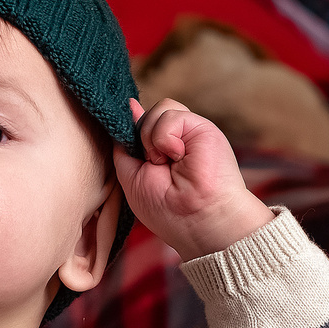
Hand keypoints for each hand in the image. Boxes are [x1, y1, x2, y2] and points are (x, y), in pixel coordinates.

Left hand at [113, 98, 274, 260]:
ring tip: (166, 163)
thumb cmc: (165, 209)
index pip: (141, 124)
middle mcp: (178, 139)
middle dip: (141, 140)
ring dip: (151, 140)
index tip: (126, 137)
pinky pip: (169, 114)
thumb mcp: (131, 175)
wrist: (197, 221)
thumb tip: (131, 106)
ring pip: (159, 109)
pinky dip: (164, 138)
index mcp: (162, 151)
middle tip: (155, 166)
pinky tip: (177, 156)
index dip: (130, 127)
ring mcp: (190, 132)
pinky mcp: (202, 126)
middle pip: (147, 114)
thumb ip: (126, 143)